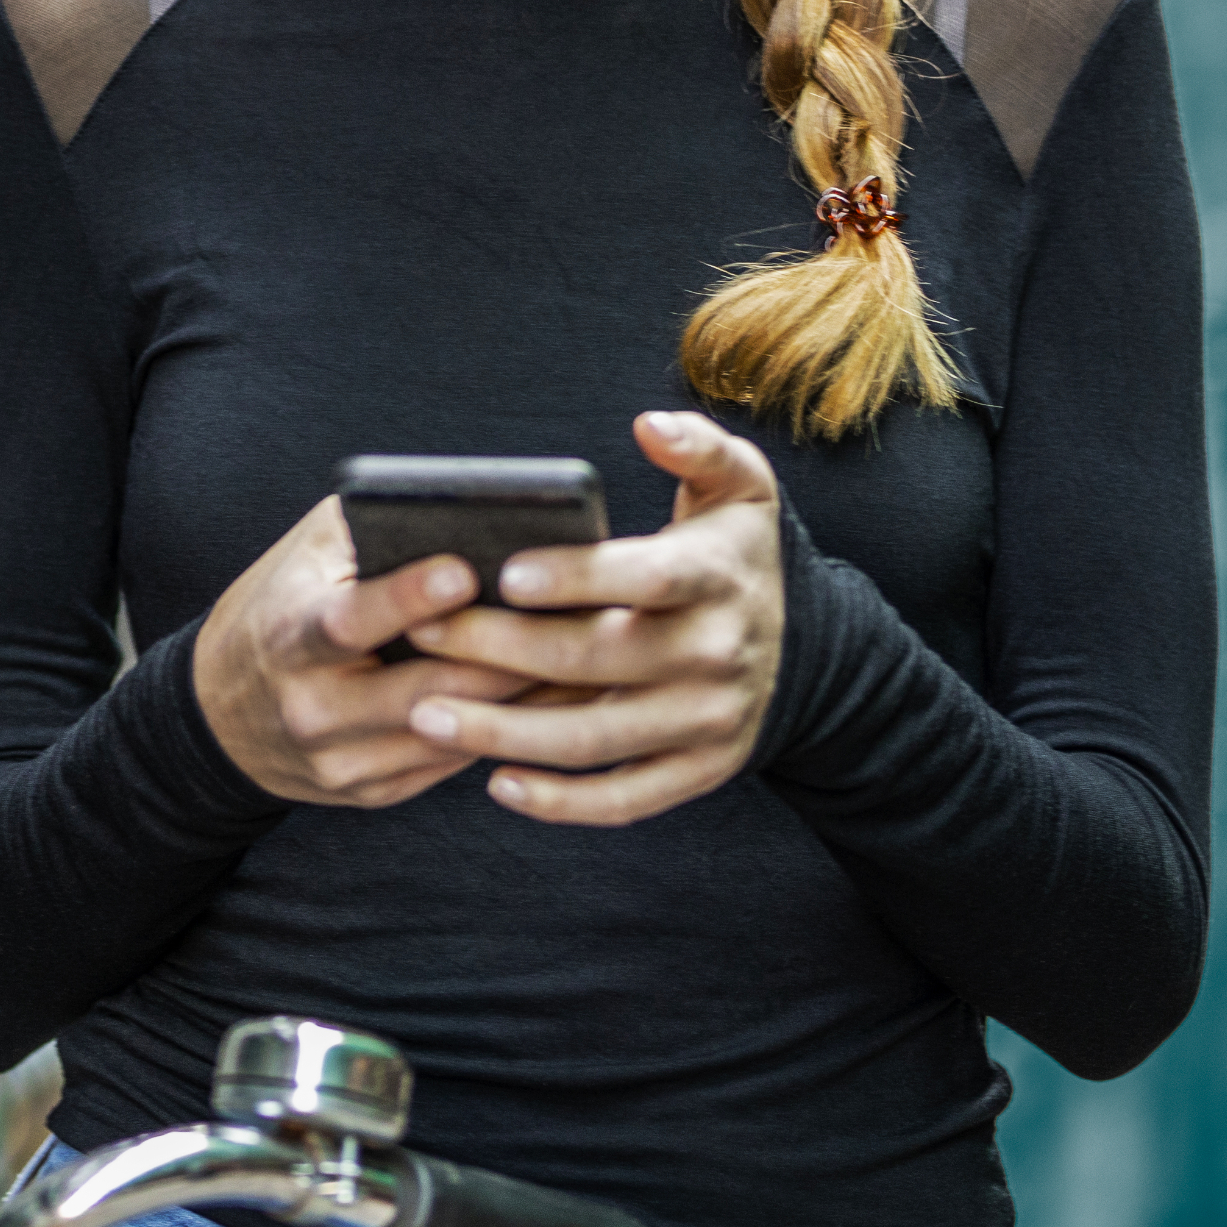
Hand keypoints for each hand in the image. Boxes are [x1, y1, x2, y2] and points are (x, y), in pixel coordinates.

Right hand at [196, 495, 541, 807]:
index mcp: (289, 638)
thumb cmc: (278, 610)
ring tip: (580, 659)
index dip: (407, 597)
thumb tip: (462, 510)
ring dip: (521, 700)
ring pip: (451, 734)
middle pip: (423, 691)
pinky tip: (548, 699)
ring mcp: (342, 762)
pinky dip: (502, 730)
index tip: (464, 570)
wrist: (219, 715)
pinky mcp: (371, 793)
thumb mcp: (302, 558)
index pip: (349, 620)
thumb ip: (367, 529)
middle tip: (570, 622)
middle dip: (500, 659)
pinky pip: (451, 764)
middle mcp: (312, 709)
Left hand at [398, 410, 786, 825]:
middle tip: (420, 634)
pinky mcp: (699, 772)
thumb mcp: (741, 485)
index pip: (642, 579)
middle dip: (499, 649)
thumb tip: (650, 424)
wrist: (806, 648)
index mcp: (715, 578)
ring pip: (594, 739)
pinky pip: (624, 800)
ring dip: (503, 734)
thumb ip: (700, 445)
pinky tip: (496, 783)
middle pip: (595, 660)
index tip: (503, 573)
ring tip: (425, 717)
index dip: (575, 577)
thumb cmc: (735, 551)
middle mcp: (716, 655)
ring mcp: (707, 723)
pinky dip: (560, 803)